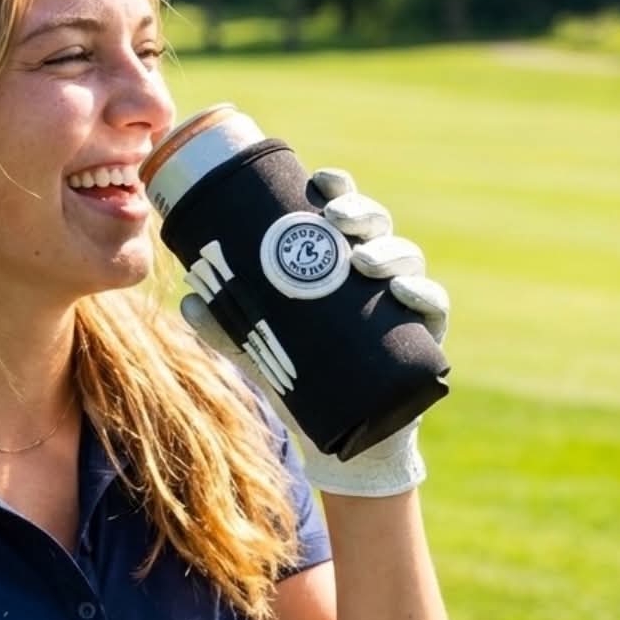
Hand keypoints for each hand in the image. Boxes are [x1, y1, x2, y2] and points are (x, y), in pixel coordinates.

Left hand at [180, 167, 448, 496]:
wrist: (340, 439)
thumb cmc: (300, 378)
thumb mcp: (258, 350)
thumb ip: (225, 328)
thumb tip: (186, 301)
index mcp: (336, 260)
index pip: (340, 210)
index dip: (336, 188)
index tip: (319, 180)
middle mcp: (373, 271)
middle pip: (375, 224)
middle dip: (360, 212)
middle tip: (336, 219)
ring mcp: (401, 300)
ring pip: (406, 258)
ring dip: (388, 251)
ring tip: (363, 260)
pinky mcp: (425, 335)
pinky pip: (432, 306)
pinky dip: (423, 294)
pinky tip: (404, 292)